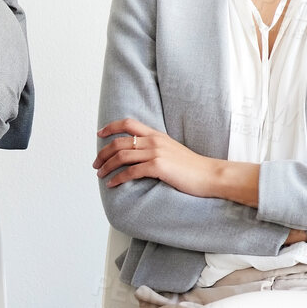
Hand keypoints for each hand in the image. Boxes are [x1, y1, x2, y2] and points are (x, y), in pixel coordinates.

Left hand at [94, 118, 222, 196]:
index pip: (128, 123)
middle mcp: (154, 141)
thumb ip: (156, 148)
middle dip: (103, 153)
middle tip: (96, 163)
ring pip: (122, 156)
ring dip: (107, 166)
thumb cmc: (193, 167)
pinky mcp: (158, 167)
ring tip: (100, 174)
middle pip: (119, 142)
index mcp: (157, 135)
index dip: (111, 127)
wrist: (210, 174)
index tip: (99, 134)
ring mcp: (156, 153)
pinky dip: (118, 178)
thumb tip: (139, 155)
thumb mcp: (172, 150)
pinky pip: (131, 171)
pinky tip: (112, 184)